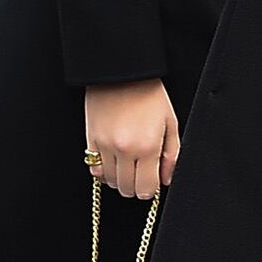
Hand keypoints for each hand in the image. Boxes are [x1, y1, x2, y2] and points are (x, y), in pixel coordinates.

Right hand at [84, 79, 179, 198]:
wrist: (123, 71)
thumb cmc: (149, 94)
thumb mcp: (170, 123)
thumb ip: (171, 155)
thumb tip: (166, 180)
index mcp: (148, 146)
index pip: (146, 188)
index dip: (150, 189)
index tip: (152, 182)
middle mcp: (125, 150)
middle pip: (126, 189)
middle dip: (136, 187)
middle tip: (141, 174)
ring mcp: (104, 145)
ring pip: (109, 182)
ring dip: (120, 178)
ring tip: (129, 164)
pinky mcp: (90, 139)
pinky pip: (94, 168)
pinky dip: (103, 170)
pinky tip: (113, 160)